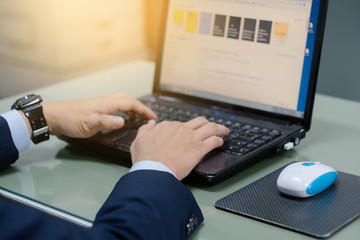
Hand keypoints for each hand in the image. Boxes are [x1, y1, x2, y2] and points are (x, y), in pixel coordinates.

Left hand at [39, 92, 156, 137]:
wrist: (54, 117)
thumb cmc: (71, 120)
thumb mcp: (90, 124)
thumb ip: (107, 122)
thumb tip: (124, 121)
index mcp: (107, 103)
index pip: (131, 104)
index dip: (144, 110)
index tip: (153, 117)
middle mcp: (105, 100)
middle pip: (128, 99)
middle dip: (140, 107)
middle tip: (148, 116)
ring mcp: (100, 103)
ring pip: (121, 101)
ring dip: (132, 107)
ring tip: (138, 117)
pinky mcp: (96, 107)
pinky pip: (115, 105)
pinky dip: (123, 109)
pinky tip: (120, 117)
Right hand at [130, 117, 228, 179]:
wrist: (154, 169)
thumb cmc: (146, 158)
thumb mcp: (138, 141)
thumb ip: (145, 130)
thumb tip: (150, 123)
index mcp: (167, 126)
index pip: (180, 124)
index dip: (185, 128)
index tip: (188, 132)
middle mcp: (181, 129)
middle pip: (199, 121)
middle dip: (207, 123)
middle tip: (212, 126)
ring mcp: (191, 137)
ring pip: (210, 127)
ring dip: (219, 128)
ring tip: (224, 130)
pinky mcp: (199, 148)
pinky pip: (213, 141)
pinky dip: (219, 140)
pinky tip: (221, 142)